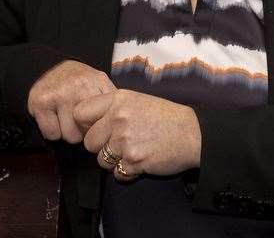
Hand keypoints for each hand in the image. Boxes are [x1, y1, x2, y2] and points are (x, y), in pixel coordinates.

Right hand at [26, 60, 115, 143]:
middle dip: (85, 131)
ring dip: (68, 132)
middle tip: (79, 119)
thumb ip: (110, 100)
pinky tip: (54, 118)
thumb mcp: (99, 82)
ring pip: (70, 136)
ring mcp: (59, 95)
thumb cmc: (78, 80)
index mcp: (98, 82)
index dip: (104, 127)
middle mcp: (79, 87)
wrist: (48, 65)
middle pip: (89, 132)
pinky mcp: (41, 103)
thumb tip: (122, 124)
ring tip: (66, 117)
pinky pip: (52, 134)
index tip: (100, 126)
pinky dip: (52, 131)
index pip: (108, 118)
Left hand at [74, 89, 201, 179]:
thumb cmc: (166, 117)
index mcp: (118, 99)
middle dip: (101, 146)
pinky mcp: (133, 160)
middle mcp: (118, 118)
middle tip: (119, 143)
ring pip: (101, 160)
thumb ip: (113, 108)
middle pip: (88, 141)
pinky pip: (117, 173)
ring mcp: (125, 140)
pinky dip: (127, 171)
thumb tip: (87, 121)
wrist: (193, 134)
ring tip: (134, 151)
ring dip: (114, 161)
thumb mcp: (138, 100)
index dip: (85, 124)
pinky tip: (141, 160)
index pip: (80, 112)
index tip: (96, 128)